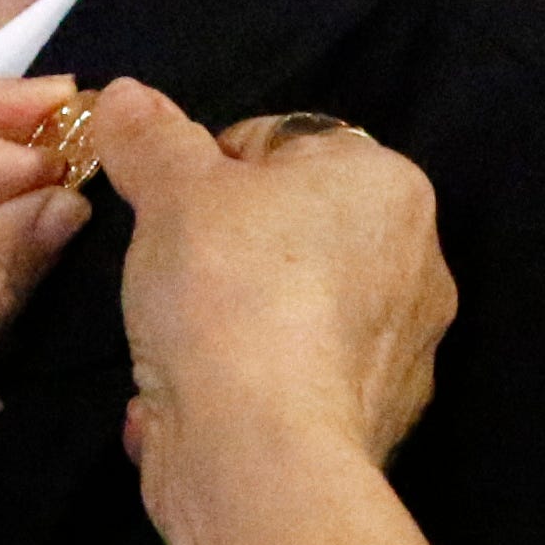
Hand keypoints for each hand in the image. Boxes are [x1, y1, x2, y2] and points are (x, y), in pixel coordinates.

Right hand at [90, 81, 453, 537]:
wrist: (261, 450)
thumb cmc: (226, 291)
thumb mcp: (171, 192)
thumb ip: (151, 138)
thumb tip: (125, 95)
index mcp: (385, 181)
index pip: (281, 143)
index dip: (208, 169)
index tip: (166, 211)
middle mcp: (418, 256)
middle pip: (293, 227)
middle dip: (227, 248)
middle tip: (168, 275)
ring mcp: (407, 346)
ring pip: (295, 306)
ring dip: (238, 318)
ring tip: (177, 345)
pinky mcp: (380, 419)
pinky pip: (298, 377)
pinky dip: (252, 382)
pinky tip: (199, 400)